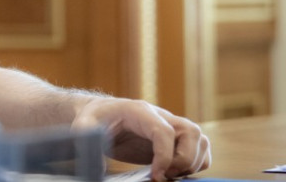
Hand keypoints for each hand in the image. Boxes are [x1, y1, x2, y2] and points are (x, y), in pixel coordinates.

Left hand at [72, 97, 210, 179]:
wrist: (100, 114)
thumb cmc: (93, 119)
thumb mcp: (84, 127)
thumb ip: (89, 143)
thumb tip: (100, 170)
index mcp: (140, 111)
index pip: (164, 131)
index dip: (165, 156)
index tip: (156, 175)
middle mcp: (161, 116)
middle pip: (191, 132)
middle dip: (184, 159)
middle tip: (163, 176)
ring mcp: (171, 126)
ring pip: (201, 140)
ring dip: (192, 163)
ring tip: (168, 175)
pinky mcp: (175, 139)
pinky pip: (200, 149)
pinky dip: (196, 164)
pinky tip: (174, 174)